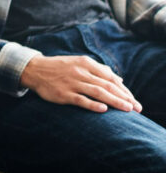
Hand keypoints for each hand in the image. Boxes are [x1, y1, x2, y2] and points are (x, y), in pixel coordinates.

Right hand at [20, 55, 141, 113]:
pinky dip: (93, 104)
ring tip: (127, 109)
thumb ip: (98, 69)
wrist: (35, 70)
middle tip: (137, 108)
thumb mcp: (78, 63)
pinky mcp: (63, 93)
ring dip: (115, 101)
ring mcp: (72, 83)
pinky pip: (81, 99)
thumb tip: (118, 78)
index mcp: (86, 63)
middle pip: (107, 85)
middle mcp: (80, 72)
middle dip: (124, 97)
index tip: (134, 100)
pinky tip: (104, 109)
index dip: (124, 89)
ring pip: (98, 92)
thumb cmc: (59, 67)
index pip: (110, 77)